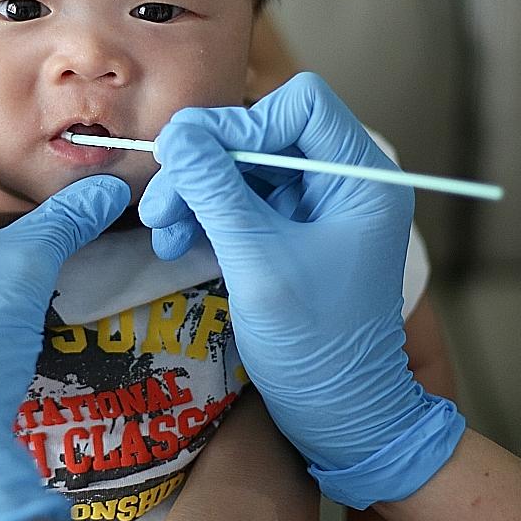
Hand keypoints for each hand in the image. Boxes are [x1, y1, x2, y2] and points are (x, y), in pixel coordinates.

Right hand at [138, 72, 462, 507]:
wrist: (342, 416)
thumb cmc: (316, 345)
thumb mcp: (258, 262)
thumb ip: (217, 192)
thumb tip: (177, 134)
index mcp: (361, 179)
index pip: (301, 104)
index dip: (243, 123)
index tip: (195, 160)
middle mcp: (343, 182)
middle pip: (264, 131)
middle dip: (206, 163)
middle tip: (159, 204)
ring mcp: (317, 208)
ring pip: (243, 166)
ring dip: (196, 191)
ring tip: (161, 230)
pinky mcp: (291, 233)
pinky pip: (241, 200)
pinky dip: (205, 214)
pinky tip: (176, 242)